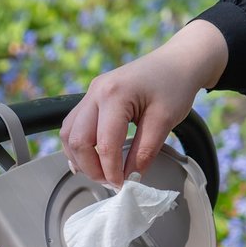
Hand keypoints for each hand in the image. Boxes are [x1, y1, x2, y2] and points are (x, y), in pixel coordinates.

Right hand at [60, 20, 227, 187]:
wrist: (177, 61)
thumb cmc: (175, 86)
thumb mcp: (165, 121)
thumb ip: (144, 152)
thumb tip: (129, 178)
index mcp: (115, 95)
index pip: (105, 144)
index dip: (112, 171)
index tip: (122, 185)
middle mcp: (96, 92)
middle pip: (77, 140)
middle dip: (91, 168)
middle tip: (110, 182)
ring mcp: (90, 93)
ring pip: (68, 134)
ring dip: (79, 158)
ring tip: (100, 172)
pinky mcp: (91, 98)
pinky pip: (73, 126)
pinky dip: (77, 146)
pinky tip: (89, 158)